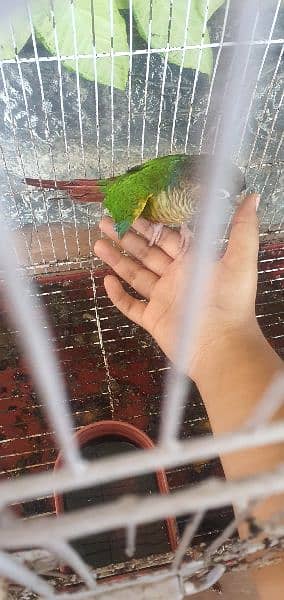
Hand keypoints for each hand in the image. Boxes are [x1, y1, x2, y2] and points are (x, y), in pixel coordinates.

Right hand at [94, 194, 259, 381]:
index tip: (131, 209)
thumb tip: (252, 196)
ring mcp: (163, 299)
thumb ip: (242, 229)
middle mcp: (175, 277)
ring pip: (135, 275)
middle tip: (105, 221)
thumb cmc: (231, 302)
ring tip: (97, 243)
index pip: (166, 237)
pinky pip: (131, 306)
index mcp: (193, 261)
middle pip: (146, 253)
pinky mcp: (153, 319)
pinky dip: (118, 295)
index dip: (149, 224)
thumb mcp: (240, 261)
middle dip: (126, 237)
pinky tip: (106, 280)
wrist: (222, 345)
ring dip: (117, 260)